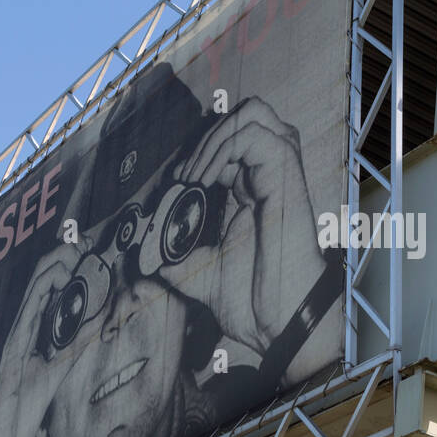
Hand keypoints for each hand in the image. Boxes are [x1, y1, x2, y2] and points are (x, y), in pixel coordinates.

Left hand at [160, 98, 325, 356]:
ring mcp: (282, 174)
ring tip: (196, 174)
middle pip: (248, 115)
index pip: (230, 141)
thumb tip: (149, 261)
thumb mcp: (201, 278)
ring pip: (255, 113)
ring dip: (215, 136)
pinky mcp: (288, 178)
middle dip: (208, 135)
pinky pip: (255, 134)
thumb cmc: (254, 305)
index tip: (174, 182)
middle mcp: (271, 176)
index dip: (199, 150)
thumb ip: (179, 263)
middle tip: (186, 174)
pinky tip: (206, 179)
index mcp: (256, 193)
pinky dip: (224, 147)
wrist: (281, 323)